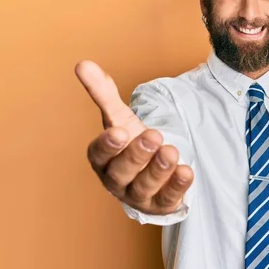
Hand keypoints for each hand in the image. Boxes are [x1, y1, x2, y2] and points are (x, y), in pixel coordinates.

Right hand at [75, 60, 193, 214]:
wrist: (154, 170)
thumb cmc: (131, 142)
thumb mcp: (120, 118)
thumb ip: (104, 94)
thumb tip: (82, 64)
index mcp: (103, 160)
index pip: (99, 155)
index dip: (107, 146)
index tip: (119, 131)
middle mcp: (117, 181)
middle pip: (122, 172)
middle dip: (137, 155)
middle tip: (153, 136)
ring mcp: (139, 195)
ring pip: (145, 187)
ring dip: (158, 169)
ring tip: (171, 151)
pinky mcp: (161, 204)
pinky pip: (168, 198)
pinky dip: (177, 186)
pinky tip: (187, 171)